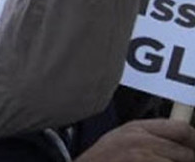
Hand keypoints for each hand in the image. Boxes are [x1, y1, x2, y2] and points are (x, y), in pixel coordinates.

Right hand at [73, 119, 194, 161]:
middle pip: (187, 153)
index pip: (182, 129)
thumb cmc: (101, 161)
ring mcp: (144, 157)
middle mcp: (142, 140)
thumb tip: (182, 142)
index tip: (194, 151)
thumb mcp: (121, 140)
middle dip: (188, 160)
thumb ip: (148, 137)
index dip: (194, 142)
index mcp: (137, 128)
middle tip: (181, 161)